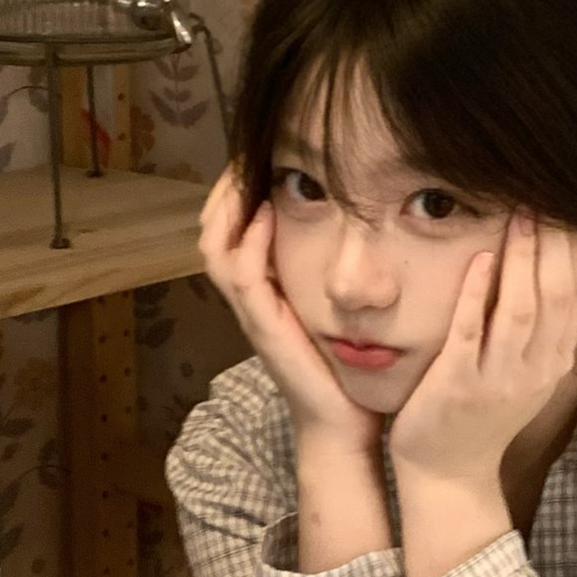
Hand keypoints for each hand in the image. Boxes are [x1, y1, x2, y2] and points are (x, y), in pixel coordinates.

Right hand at [198, 169, 378, 459]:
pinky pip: (243, 277)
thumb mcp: (337, 311)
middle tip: (245, 152)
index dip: (235, 193)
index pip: (230, 231)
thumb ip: (336, 276)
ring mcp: (253, 315)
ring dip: (228, 207)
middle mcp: (251, 300)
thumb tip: (364, 229)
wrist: (343, 424)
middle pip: (212, 233)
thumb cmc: (346, 370)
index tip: (256, 155)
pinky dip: (250, 242)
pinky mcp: (265, 329)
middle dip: (225, 190)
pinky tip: (266, 214)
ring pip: (216, 249)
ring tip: (246, 171)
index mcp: (264, 292)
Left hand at [389, 214, 576, 493]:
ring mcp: (498, 379)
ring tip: (519, 213)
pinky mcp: (458, 384)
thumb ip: (546, 331)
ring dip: (522, 258)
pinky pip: (471, 332)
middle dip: (554, 241)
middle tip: (545, 196)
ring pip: (521, 309)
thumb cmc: (483, 415)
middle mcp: (535, 369)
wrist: (449, 473)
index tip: (570, 206)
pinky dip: (478, 293)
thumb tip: (565, 273)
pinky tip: (478, 259)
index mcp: (554, 361)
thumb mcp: (528, 373)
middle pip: (556, 295)